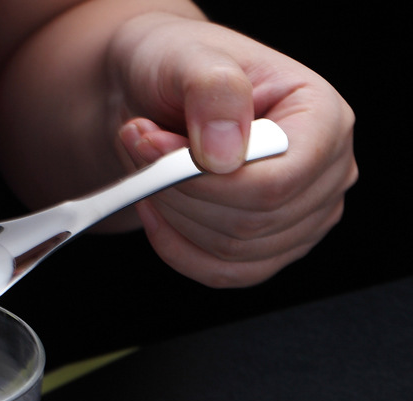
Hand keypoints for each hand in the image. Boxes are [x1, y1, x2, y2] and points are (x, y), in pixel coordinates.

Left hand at [110, 14, 357, 285]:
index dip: (207, 183)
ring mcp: (302, 220)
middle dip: (180, 194)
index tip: (155, 151)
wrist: (156, 100)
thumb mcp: (188, 58)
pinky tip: (156, 209)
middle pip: (252, 224)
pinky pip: (222, 274)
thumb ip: (212, 92)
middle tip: (142, 150)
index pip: (277, 183)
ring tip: (148, 169)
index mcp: (324, 119)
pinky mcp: (269, 250)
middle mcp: (325, 174)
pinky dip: (176, 248)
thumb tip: (225, 151)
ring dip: (173, 217)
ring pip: (233, 253)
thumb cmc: (179, 73)